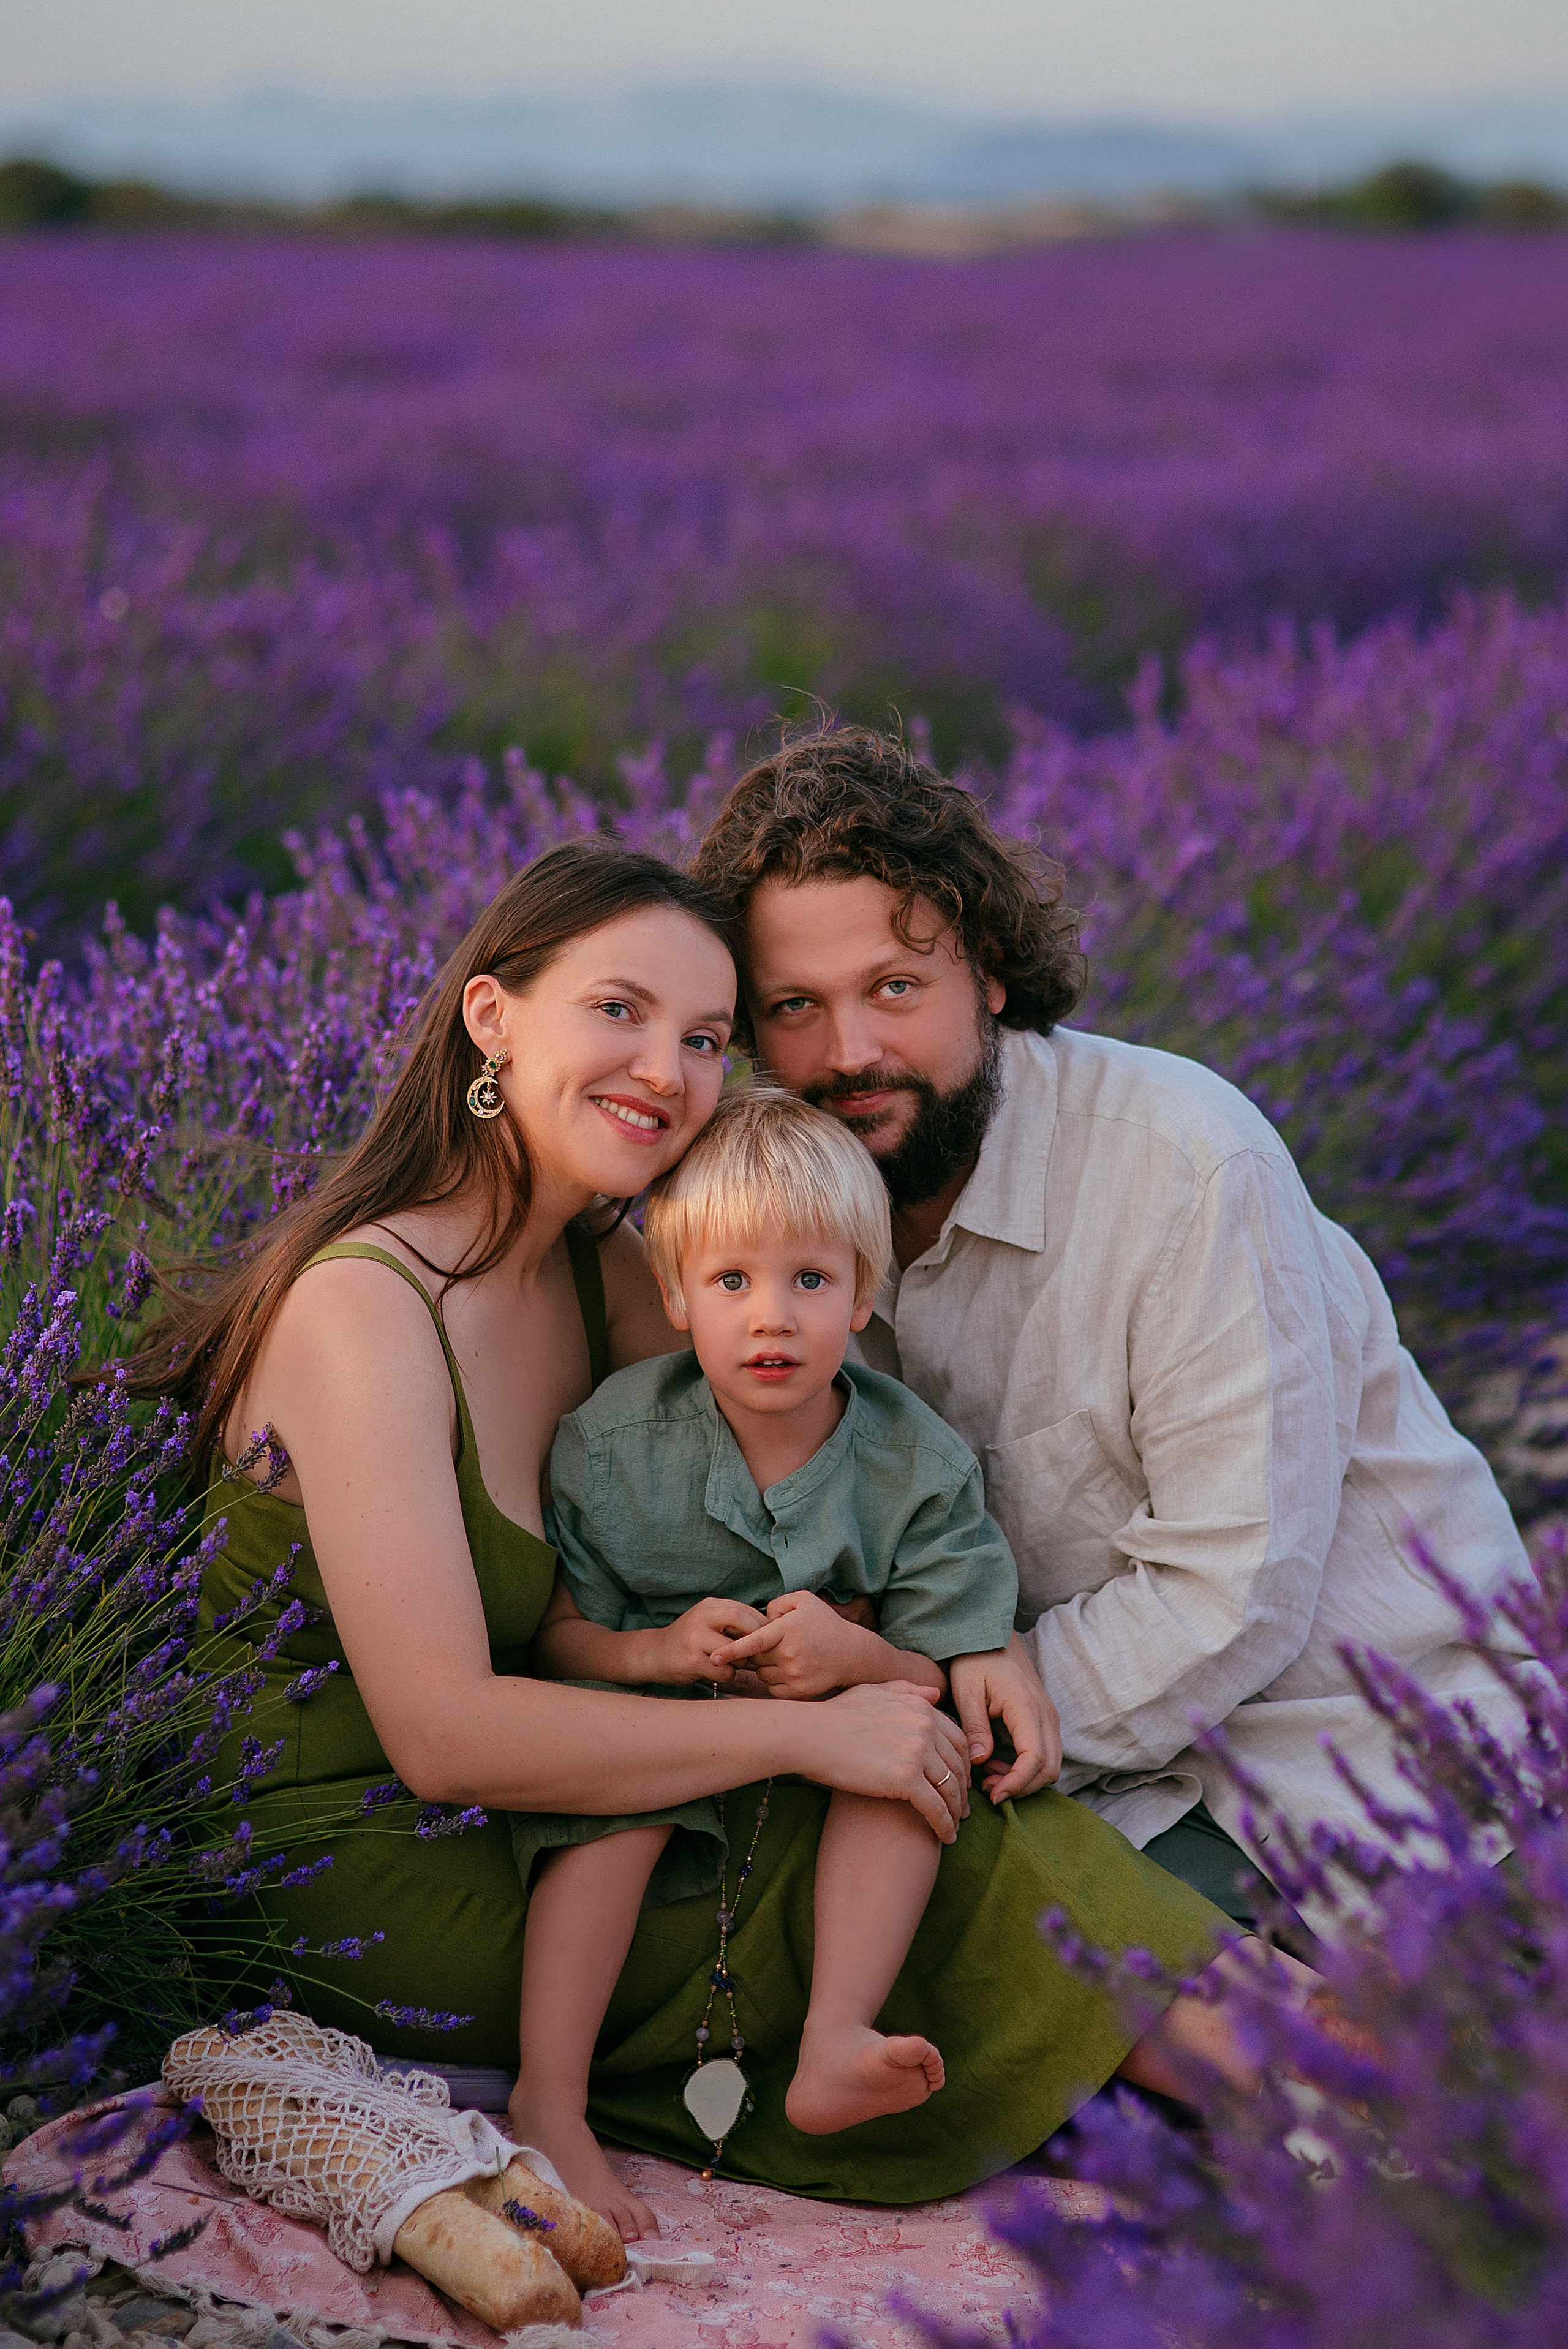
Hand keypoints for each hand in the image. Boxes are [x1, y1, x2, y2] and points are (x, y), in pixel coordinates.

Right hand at [650, 1595, 767, 1686]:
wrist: (655, 1654)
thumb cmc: (691, 1639)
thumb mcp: (708, 1622)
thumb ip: (733, 1622)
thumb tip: (769, 1630)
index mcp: (709, 1606)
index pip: (743, 1609)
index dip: (761, 1625)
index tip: (769, 1638)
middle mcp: (701, 1618)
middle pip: (740, 1619)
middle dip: (755, 1638)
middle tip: (759, 1652)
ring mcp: (694, 1639)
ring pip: (734, 1650)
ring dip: (741, 1662)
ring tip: (734, 1664)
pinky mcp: (691, 1661)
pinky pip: (724, 1670)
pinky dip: (729, 1674)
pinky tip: (719, 1673)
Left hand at [710, 1588, 879, 1699]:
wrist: (852, 1653)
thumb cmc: (825, 1623)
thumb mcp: (805, 1600)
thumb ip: (778, 1602)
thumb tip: (761, 1617)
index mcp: (788, 1629)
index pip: (754, 1641)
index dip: (732, 1650)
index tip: (714, 1657)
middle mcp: (790, 1653)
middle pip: (756, 1658)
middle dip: (757, 1653)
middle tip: (774, 1645)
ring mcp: (795, 1674)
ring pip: (763, 1674)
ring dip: (767, 1667)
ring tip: (788, 1656)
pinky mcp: (799, 1691)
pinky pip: (773, 1689)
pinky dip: (777, 1681)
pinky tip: (793, 1670)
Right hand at [792, 1681, 971, 1841]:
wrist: (809, 1735)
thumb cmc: (835, 1715)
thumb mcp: (873, 1692)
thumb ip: (906, 1690)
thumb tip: (935, 1694)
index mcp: (920, 1707)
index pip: (958, 1739)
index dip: (964, 1763)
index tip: (961, 1780)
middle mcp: (925, 1726)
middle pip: (958, 1765)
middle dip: (963, 1789)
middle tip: (962, 1809)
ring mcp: (917, 1752)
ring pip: (950, 1788)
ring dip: (956, 1811)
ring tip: (954, 1826)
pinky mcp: (906, 1779)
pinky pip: (935, 1807)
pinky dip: (944, 1825)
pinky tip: (945, 1837)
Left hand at [948, 1636, 1061, 1802]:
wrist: (990, 1635)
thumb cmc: (975, 1660)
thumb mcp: (967, 1691)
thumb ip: (976, 1727)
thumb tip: (980, 1762)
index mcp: (1026, 1707)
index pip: (1034, 1759)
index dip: (1016, 1784)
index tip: (992, 1795)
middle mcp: (1045, 1714)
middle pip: (1049, 1768)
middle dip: (1022, 1787)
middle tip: (989, 1790)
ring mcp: (1049, 1716)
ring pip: (1051, 1763)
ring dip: (1025, 1780)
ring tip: (990, 1778)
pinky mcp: (1044, 1718)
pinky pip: (1046, 1752)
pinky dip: (1028, 1768)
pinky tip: (998, 1765)